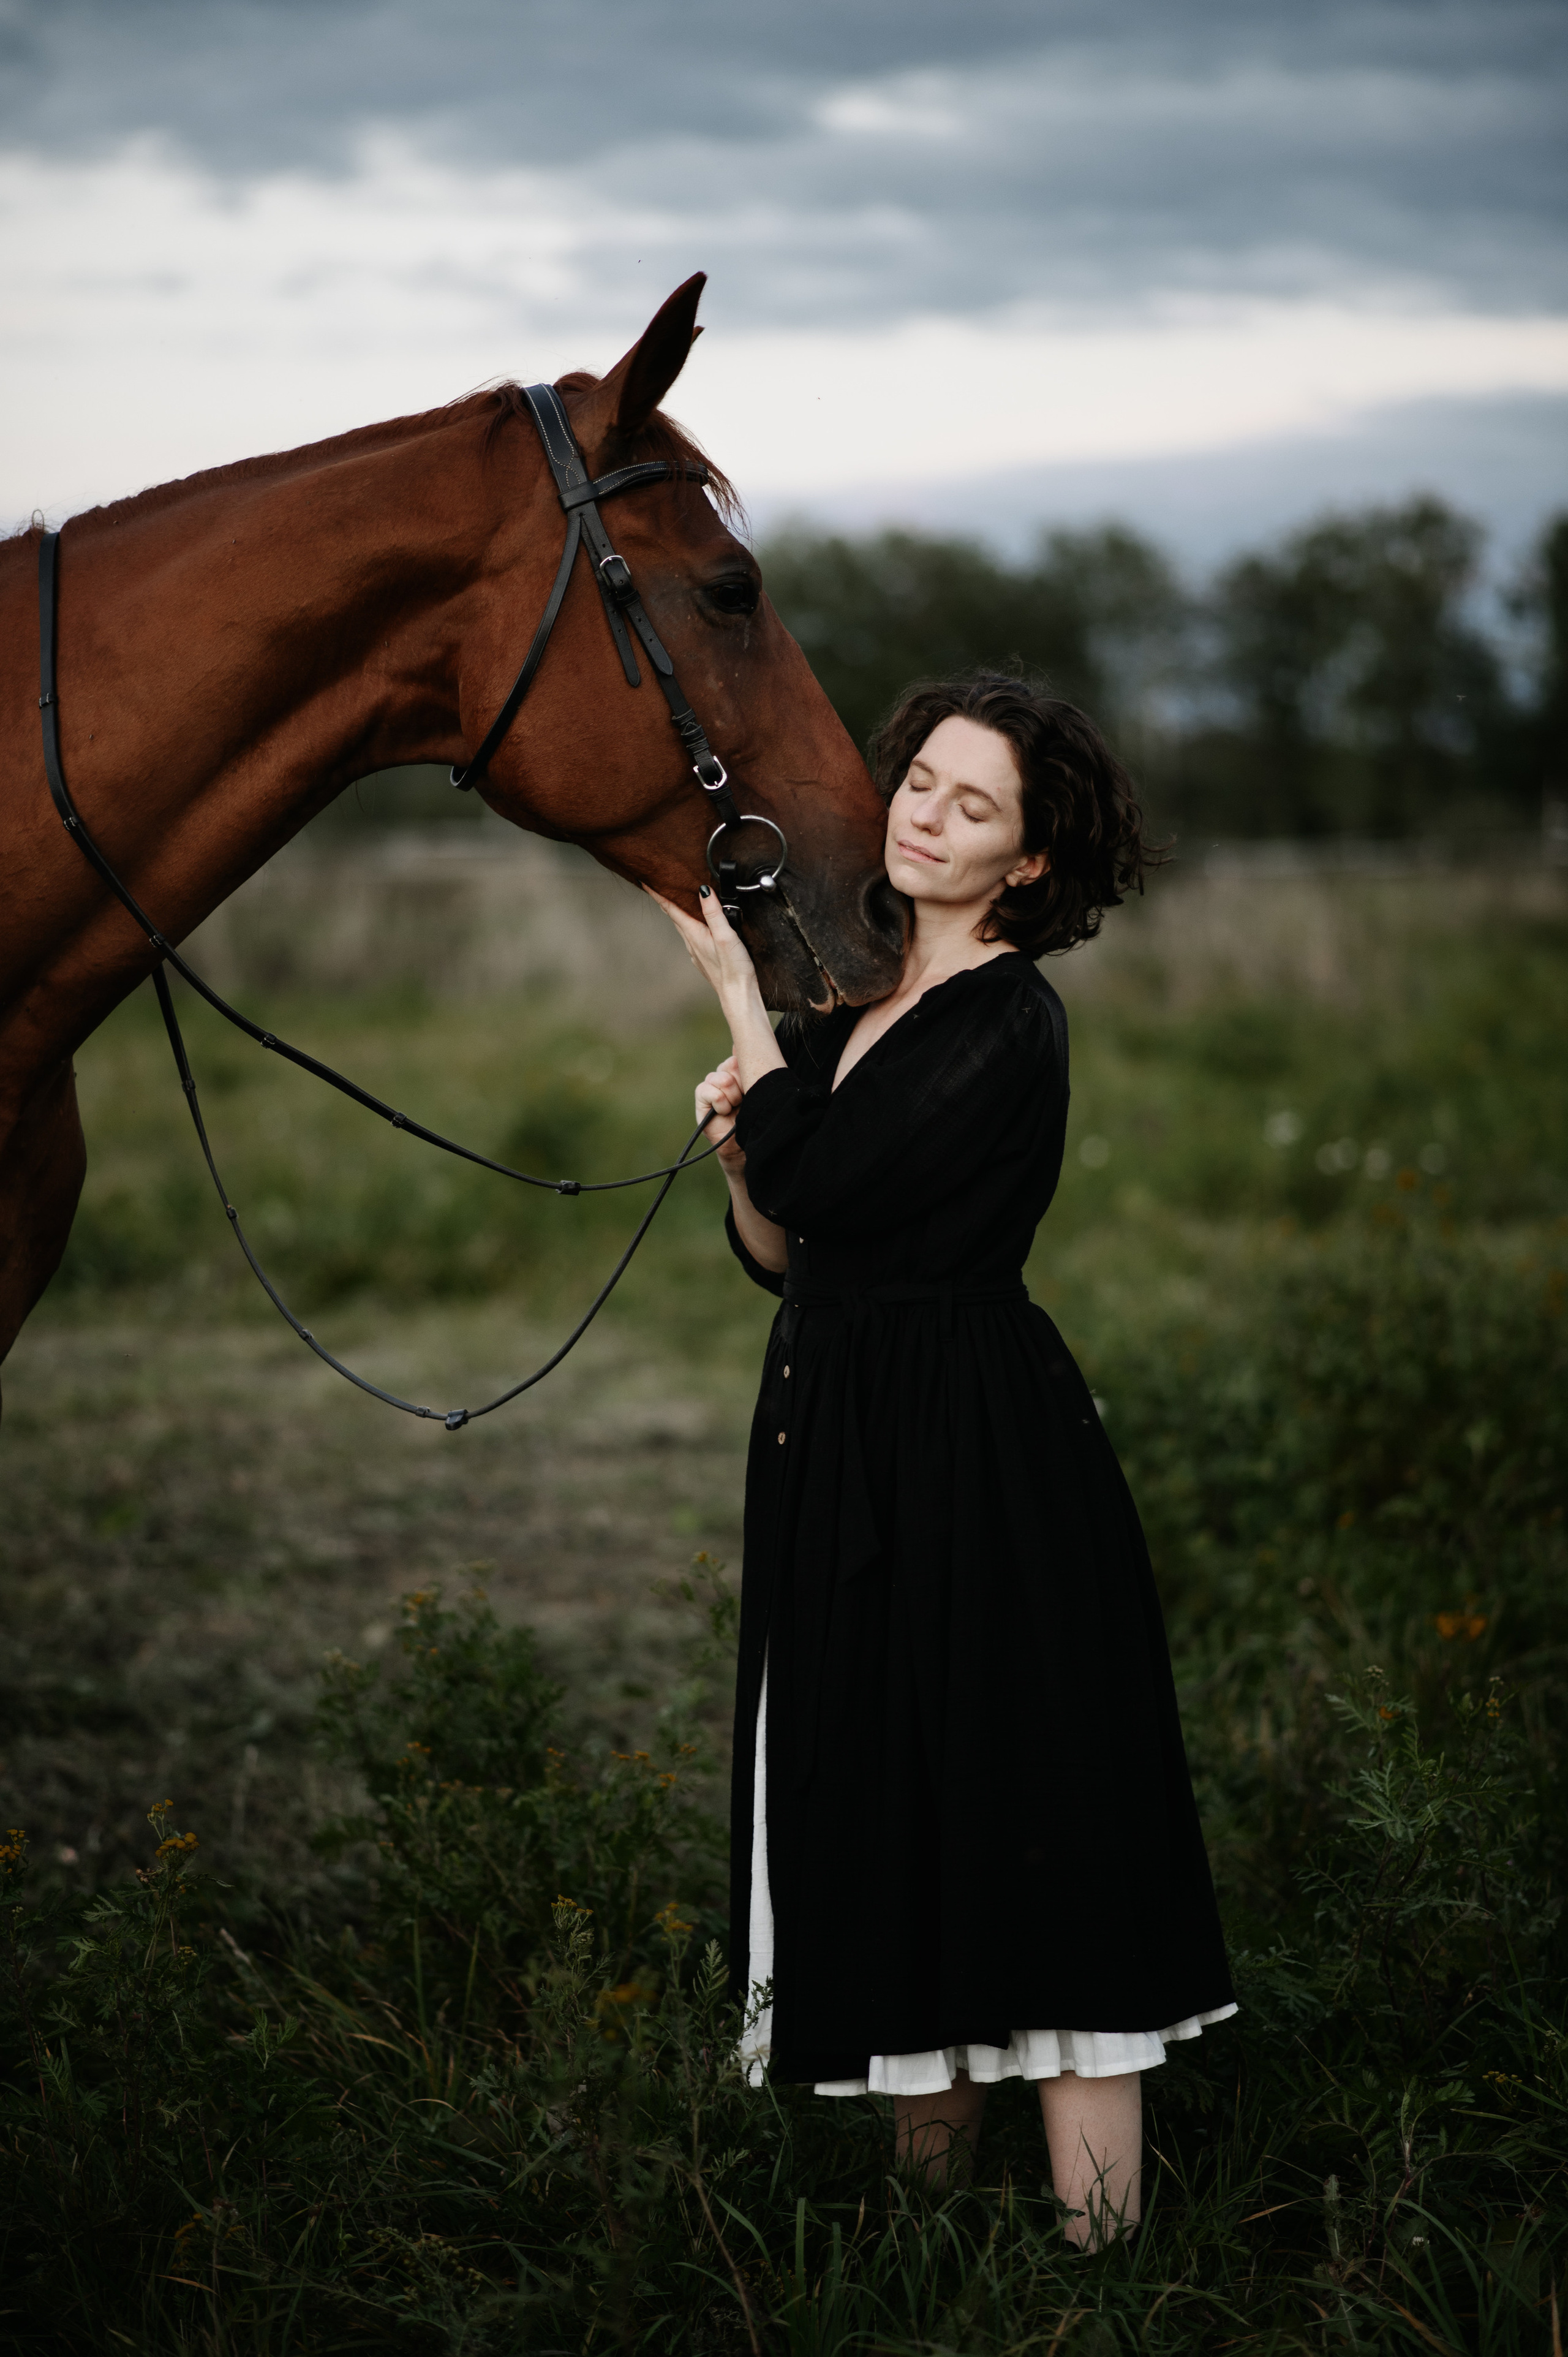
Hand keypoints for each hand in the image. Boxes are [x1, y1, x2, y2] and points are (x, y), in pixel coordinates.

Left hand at [645, 884, 763, 1019]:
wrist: (738, 995)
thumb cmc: (733, 968)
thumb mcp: (725, 935)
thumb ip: (714, 912)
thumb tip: (703, 891)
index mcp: (694, 934)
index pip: (672, 909)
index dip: (658, 894)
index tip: (645, 882)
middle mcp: (691, 943)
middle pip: (675, 917)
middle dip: (666, 901)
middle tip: (658, 886)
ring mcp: (696, 952)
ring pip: (683, 927)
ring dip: (677, 913)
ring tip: (675, 901)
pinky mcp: (704, 959)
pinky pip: (692, 937)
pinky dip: (689, 925)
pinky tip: (697, 926)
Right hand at [696, 1055, 745, 1171]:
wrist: (746, 1143)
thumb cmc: (754, 1117)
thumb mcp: (756, 1089)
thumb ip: (748, 1068)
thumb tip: (738, 1045)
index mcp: (738, 1072)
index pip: (737, 1058)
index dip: (744, 1072)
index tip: (749, 1087)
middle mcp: (724, 1076)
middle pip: (731, 1065)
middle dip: (741, 1084)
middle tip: (744, 1100)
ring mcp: (711, 1085)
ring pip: (721, 1078)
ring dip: (732, 1096)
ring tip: (735, 1108)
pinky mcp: (701, 1097)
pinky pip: (708, 1090)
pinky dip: (720, 1103)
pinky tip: (724, 1112)